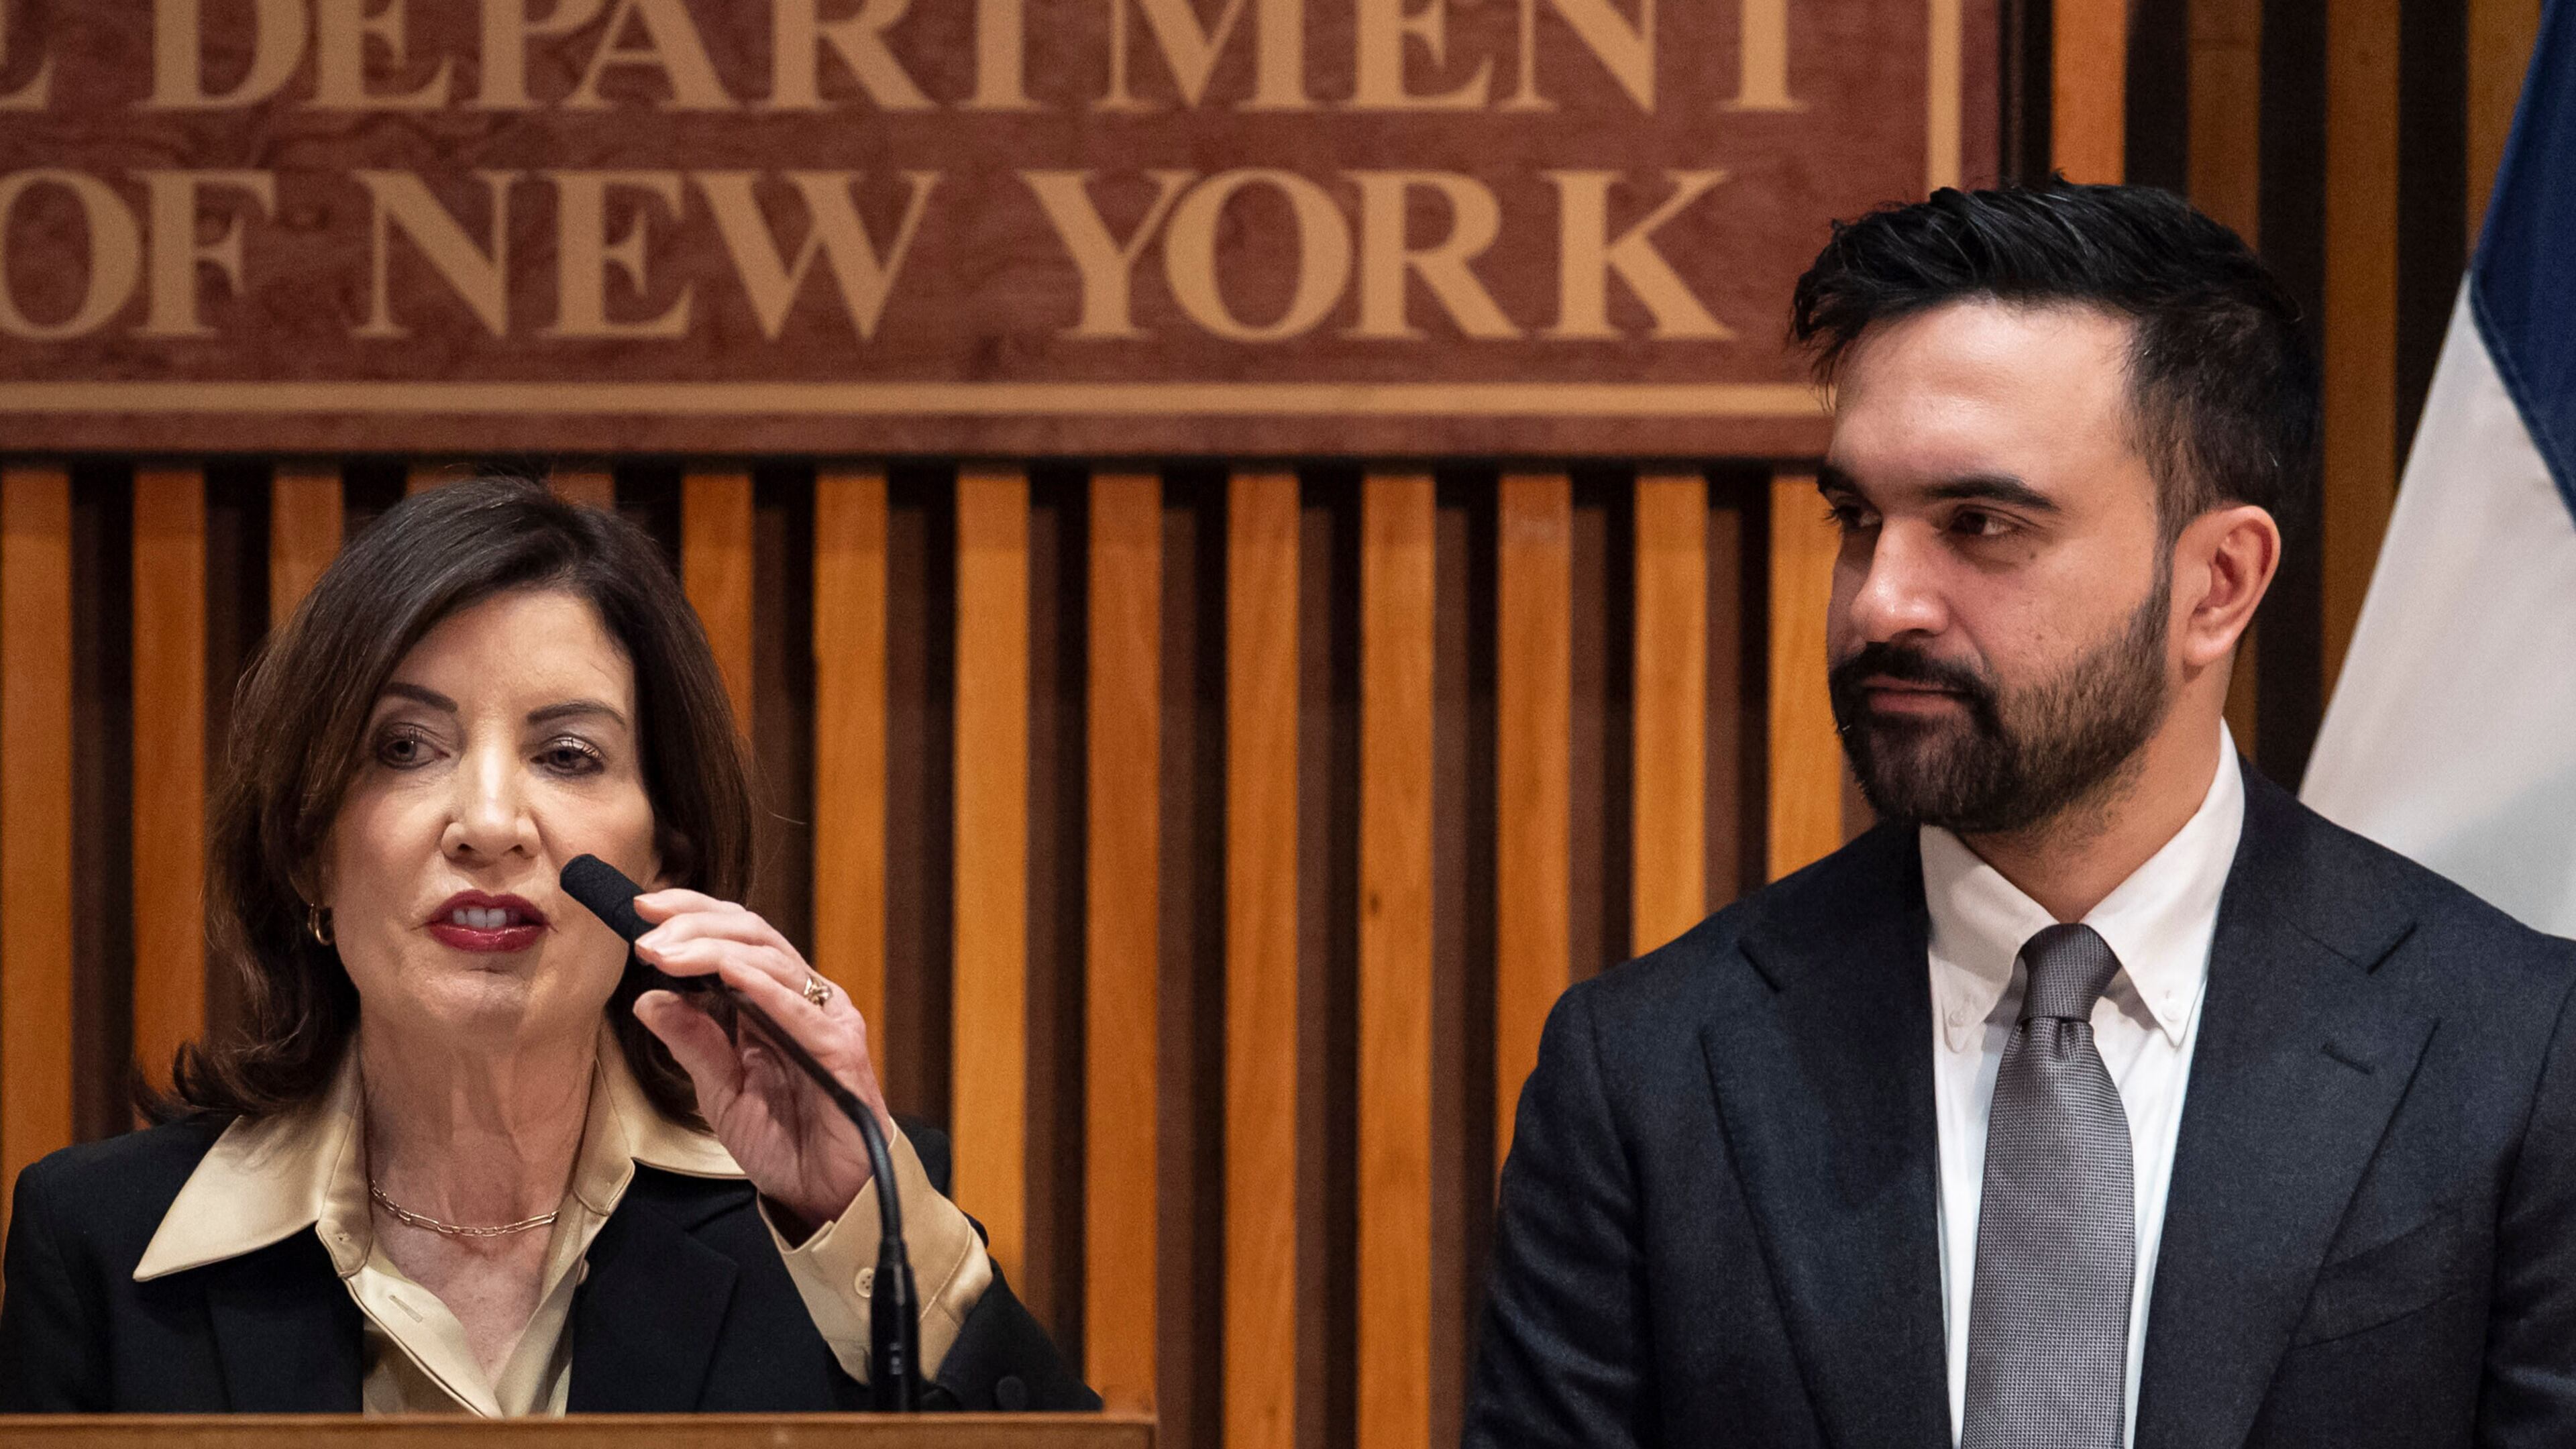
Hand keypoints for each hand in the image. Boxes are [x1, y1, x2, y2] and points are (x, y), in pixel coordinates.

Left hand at [627, 890, 889, 1230]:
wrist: (826, 1195)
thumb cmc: (783, 1141)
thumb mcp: (720, 1088)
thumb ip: (693, 1041)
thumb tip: (647, 997)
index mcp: (775, 1001)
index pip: (734, 937)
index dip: (690, 914)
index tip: (641, 910)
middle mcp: (803, 999)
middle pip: (752, 932)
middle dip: (695, 922)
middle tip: (647, 928)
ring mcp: (824, 1019)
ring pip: (770, 958)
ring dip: (713, 949)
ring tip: (666, 953)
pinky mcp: (839, 1047)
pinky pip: (797, 1008)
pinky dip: (759, 985)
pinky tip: (725, 972)